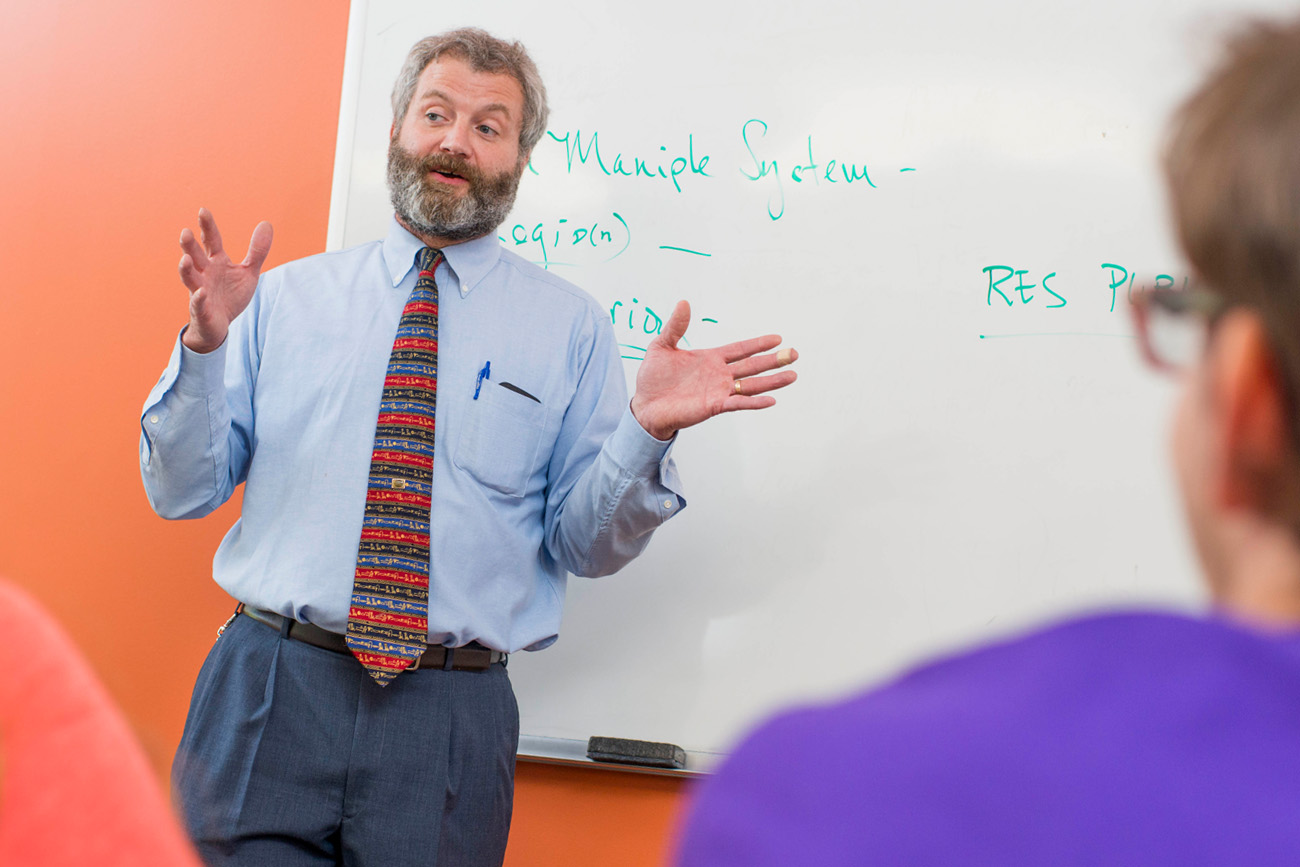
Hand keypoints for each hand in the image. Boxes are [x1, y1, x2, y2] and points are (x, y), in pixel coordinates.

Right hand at [178, 208, 272, 352]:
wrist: (221, 324)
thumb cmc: (231, 295)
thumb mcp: (248, 272)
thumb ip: (257, 250)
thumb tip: (266, 223)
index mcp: (216, 261)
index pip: (211, 240)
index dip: (207, 227)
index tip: (203, 210)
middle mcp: (204, 273)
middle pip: (195, 256)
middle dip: (189, 245)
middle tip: (185, 232)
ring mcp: (200, 290)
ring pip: (189, 278)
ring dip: (185, 269)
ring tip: (184, 259)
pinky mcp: (202, 309)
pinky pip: (198, 303)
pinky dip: (199, 298)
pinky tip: (201, 293)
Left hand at [630, 300, 797, 440]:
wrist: (645, 405)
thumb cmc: (652, 378)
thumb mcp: (661, 346)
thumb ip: (675, 327)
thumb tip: (684, 303)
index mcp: (710, 359)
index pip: (740, 349)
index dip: (758, 344)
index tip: (778, 338)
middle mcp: (719, 375)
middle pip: (752, 365)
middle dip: (774, 360)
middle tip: (795, 354)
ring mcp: (718, 391)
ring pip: (751, 385)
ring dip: (772, 381)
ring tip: (792, 375)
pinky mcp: (714, 406)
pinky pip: (738, 404)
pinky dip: (754, 402)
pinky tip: (771, 399)